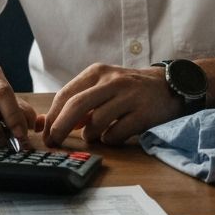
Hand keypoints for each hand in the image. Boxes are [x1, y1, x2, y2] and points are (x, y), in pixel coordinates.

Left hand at [43, 63, 182, 147]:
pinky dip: (109, 139)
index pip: (65, 94)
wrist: (168, 86)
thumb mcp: (102, 87)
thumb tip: (48, 123)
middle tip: (54, 142)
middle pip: (76, 106)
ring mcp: (129, 96)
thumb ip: (78, 102)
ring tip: (95, 134)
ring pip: (96, 122)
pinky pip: (116, 134)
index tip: (45, 133)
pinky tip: (113, 134)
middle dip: (60, 127)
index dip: (52, 117)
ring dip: (90, 135)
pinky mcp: (144, 113)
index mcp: (97, 72)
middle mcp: (112, 81)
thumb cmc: (128, 90)